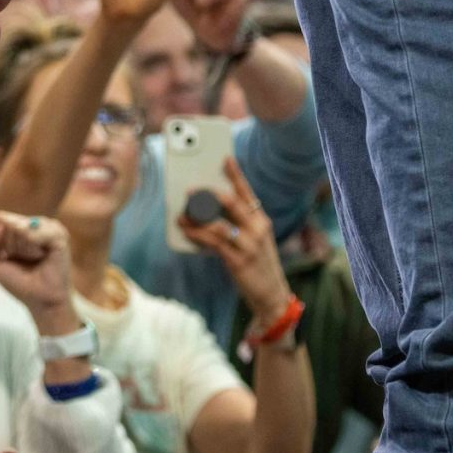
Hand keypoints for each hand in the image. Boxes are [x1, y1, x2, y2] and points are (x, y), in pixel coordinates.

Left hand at [0, 211, 75, 319]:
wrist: (40, 299)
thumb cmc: (18, 281)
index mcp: (19, 226)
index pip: (0, 219)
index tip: (7, 256)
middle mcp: (34, 224)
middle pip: (10, 224)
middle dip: (12, 246)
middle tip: (25, 261)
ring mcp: (48, 228)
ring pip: (22, 228)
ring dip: (23, 249)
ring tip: (35, 259)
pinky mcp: (59, 236)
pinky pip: (36, 233)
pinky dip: (33, 243)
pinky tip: (41, 255)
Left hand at [176, 156, 293, 322]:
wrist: (271, 294)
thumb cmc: (257, 263)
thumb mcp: (253, 239)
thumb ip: (237, 223)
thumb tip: (206, 207)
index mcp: (262, 220)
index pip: (248, 192)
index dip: (236, 175)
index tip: (225, 159)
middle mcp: (258, 229)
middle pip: (232, 203)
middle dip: (208, 194)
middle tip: (190, 190)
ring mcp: (249, 245)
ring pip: (218, 223)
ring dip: (196, 217)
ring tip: (181, 214)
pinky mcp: (238, 261)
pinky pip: (212, 242)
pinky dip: (196, 234)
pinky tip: (186, 230)